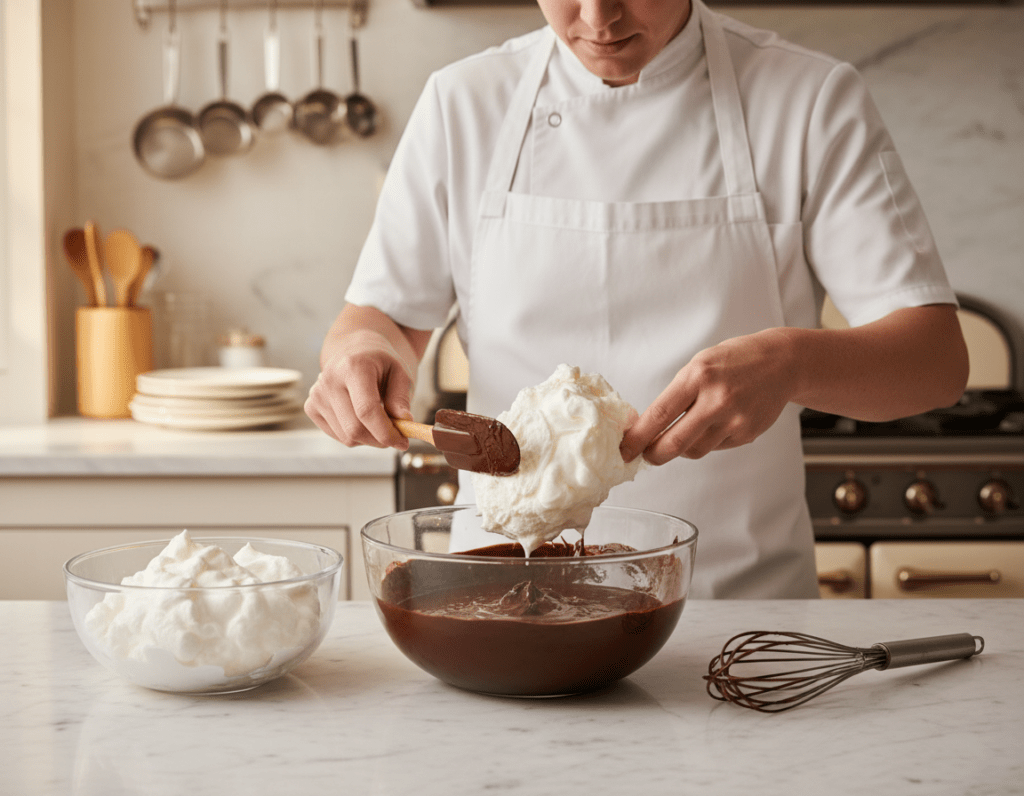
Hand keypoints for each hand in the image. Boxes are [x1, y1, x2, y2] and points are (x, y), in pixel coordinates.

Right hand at [304, 328, 416, 449]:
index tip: (403, 443)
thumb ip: (401, 398)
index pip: (367, 410)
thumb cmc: (381, 364)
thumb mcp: (400, 373)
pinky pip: (338, 436)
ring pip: (346, 437)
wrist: (356, 352)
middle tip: (396, 436)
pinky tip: (362, 419)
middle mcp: (330, 380)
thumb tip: (404, 421)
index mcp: (353, 367)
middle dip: (380, 440)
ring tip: (379, 420)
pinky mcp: (311, 407)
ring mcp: (317, 394)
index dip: (386, 432)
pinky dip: (355, 436)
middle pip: (354, 429)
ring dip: (369, 438)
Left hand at [620, 329, 795, 463]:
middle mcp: (717, 399)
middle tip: (645, 455)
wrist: (782, 363)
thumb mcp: (699, 365)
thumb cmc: (735, 361)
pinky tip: (715, 423)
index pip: (659, 414)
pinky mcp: (747, 433)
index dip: (638, 436)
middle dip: (653, 455)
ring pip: (694, 450)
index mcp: (698, 376)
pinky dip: (706, 442)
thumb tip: (649, 426)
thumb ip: (677, 394)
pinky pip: (715, 448)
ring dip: (681, 448)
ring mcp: (734, 419)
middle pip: (675, 443)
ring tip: (685, 430)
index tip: (624, 448)